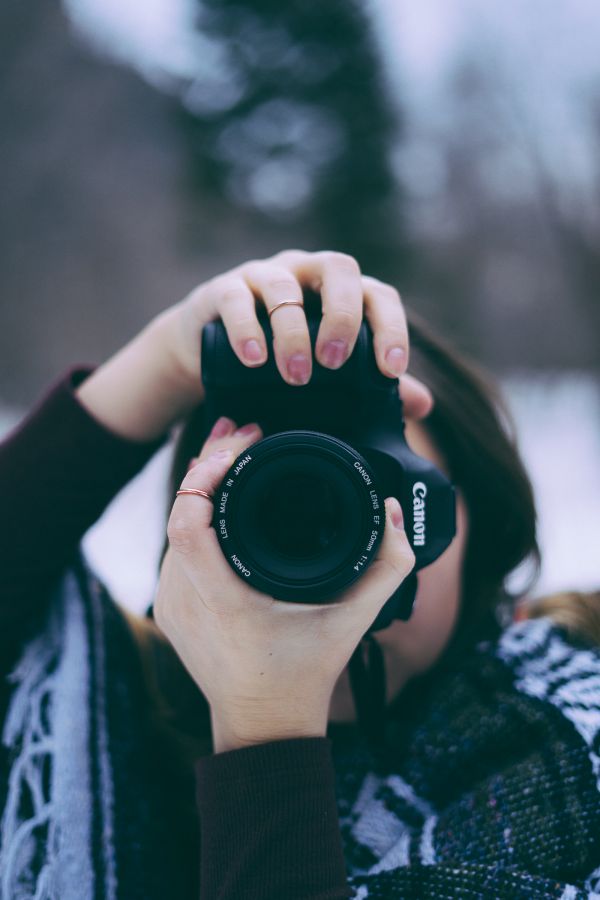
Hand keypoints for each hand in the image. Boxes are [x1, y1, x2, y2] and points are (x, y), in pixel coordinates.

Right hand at [75, 249, 431, 441]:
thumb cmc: (277, 357)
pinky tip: (254, 360)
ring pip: (284, 287)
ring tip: (296, 376)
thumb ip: (371, 384)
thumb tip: (423, 406)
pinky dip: (246, 329)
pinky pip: (235, 298)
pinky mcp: (222, 289)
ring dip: (293, 333)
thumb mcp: (325, 372)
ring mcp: (262, 276)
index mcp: (339, 291)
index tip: (391, 370)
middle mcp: (305, 273)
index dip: (390, 327)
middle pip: (338, 269)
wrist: (206, 351)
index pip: (377, 294)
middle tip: (335, 363)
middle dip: (343, 316)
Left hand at [153, 418, 414, 752]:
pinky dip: (195, 517)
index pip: (188, 521)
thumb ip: (388, 566)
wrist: (263, 726)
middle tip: (241, 431)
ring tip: (233, 455)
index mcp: (223, 600)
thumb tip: (392, 512)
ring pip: (173, 527)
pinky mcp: (168, 608)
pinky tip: (219, 499)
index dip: (207, 473)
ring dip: (201, 489)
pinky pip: (174, 548)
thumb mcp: (354, 620)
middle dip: (208, 464)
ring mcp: (171, 605)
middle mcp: (186, 600)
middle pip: (177, 511)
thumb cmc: (306, 675)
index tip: (242, 444)